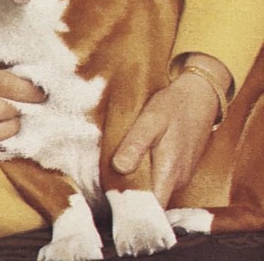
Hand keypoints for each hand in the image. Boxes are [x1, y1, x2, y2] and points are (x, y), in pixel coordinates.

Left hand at [112, 54, 230, 205]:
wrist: (200, 96)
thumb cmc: (174, 106)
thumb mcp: (151, 119)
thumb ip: (136, 145)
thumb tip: (119, 169)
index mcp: (169, 173)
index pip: (152, 209)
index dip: (133, 211)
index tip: (113, 203)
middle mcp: (177, 181)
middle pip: (151, 202)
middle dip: (131, 196)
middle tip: (107, 184)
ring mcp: (180, 176)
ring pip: (155, 190)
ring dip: (138, 184)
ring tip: (117, 170)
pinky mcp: (180, 170)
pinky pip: (160, 180)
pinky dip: (147, 175)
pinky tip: (135, 161)